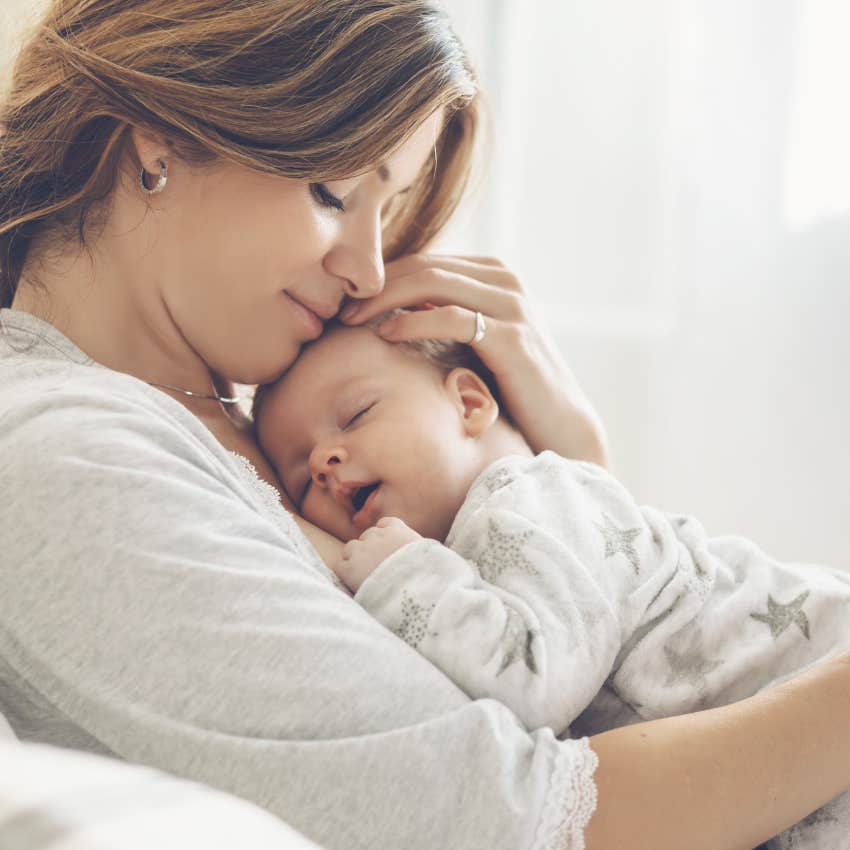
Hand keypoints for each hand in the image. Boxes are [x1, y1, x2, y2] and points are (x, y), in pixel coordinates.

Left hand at [335, 516, 421, 592]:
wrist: (415, 592)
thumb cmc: (428, 576)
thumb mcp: (430, 554)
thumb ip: (417, 548)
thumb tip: (421, 554)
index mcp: (397, 530)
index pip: (385, 523)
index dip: (385, 536)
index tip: (389, 548)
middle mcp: (377, 536)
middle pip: (367, 536)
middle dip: (371, 549)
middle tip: (378, 567)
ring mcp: (361, 551)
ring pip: (351, 549)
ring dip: (356, 559)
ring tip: (367, 577)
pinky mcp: (349, 568)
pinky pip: (341, 566)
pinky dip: (346, 574)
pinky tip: (356, 584)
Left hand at [339, 253, 609, 465]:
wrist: (559, 425)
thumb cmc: (511, 388)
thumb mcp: (477, 343)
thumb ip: (447, 319)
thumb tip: (394, 311)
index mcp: (495, 276)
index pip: (426, 261)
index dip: (383, 276)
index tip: (347, 299)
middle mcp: (506, 280)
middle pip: (426, 266)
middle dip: (377, 284)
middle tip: (340, 307)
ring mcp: (512, 304)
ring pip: (434, 282)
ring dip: (386, 298)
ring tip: (353, 319)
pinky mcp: (512, 335)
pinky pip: (452, 316)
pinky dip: (414, 321)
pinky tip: (387, 333)